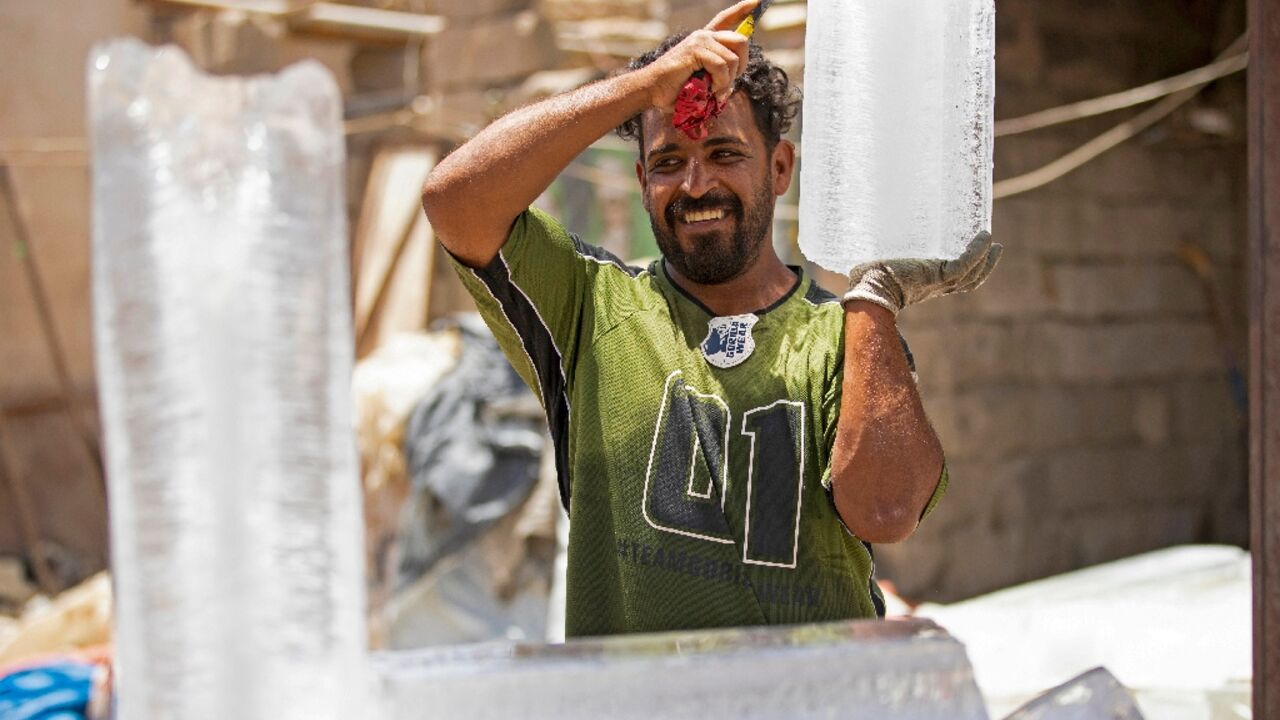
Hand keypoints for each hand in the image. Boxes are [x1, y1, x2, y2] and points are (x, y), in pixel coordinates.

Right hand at [643, 0, 755, 110]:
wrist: (652, 90)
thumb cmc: (675, 89)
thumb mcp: (701, 81)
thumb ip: (717, 78)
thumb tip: (732, 84)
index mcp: (705, 40)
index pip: (727, 19)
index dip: (743, 9)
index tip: (758, 0)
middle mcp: (704, 36)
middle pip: (741, 41)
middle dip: (742, 66)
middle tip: (729, 84)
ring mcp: (699, 41)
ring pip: (732, 58)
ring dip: (728, 81)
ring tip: (715, 92)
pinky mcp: (695, 50)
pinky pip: (721, 66)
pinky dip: (720, 82)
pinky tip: (711, 91)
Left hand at [842, 233, 1002, 315]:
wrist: (864, 285)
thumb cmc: (867, 273)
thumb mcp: (885, 259)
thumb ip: (888, 248)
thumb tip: (878, 222)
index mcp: (923, 284)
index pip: (952, 279)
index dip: (967, 268)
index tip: (975, 254)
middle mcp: (932, 286)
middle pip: (968, 280)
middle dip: (983, 266)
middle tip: (994, 246)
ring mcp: (936, 282)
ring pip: (970, 274)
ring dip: (985, 259)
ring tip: (991, 239)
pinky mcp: (935, 276)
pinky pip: (964, 265)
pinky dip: (977, 252)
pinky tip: (984, 237)